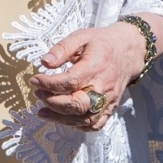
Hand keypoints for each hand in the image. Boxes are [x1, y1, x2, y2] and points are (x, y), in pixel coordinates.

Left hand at [30, 21, 157, 131]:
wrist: (128, 52)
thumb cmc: (102, 43)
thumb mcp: (81, 37)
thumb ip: (62, 49)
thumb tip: (44, 63)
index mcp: (95, 67)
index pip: (70, 82)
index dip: (49, 84)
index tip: (34, 80)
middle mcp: (103, 87)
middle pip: (77, 104)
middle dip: (53, 102)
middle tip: (38, 94)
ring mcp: (108, 100)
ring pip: (84, 119)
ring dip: (60, 118)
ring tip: (42, 111)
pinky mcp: (110, 108)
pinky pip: (94, 125)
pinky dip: (77, 126)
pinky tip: (62, 118)